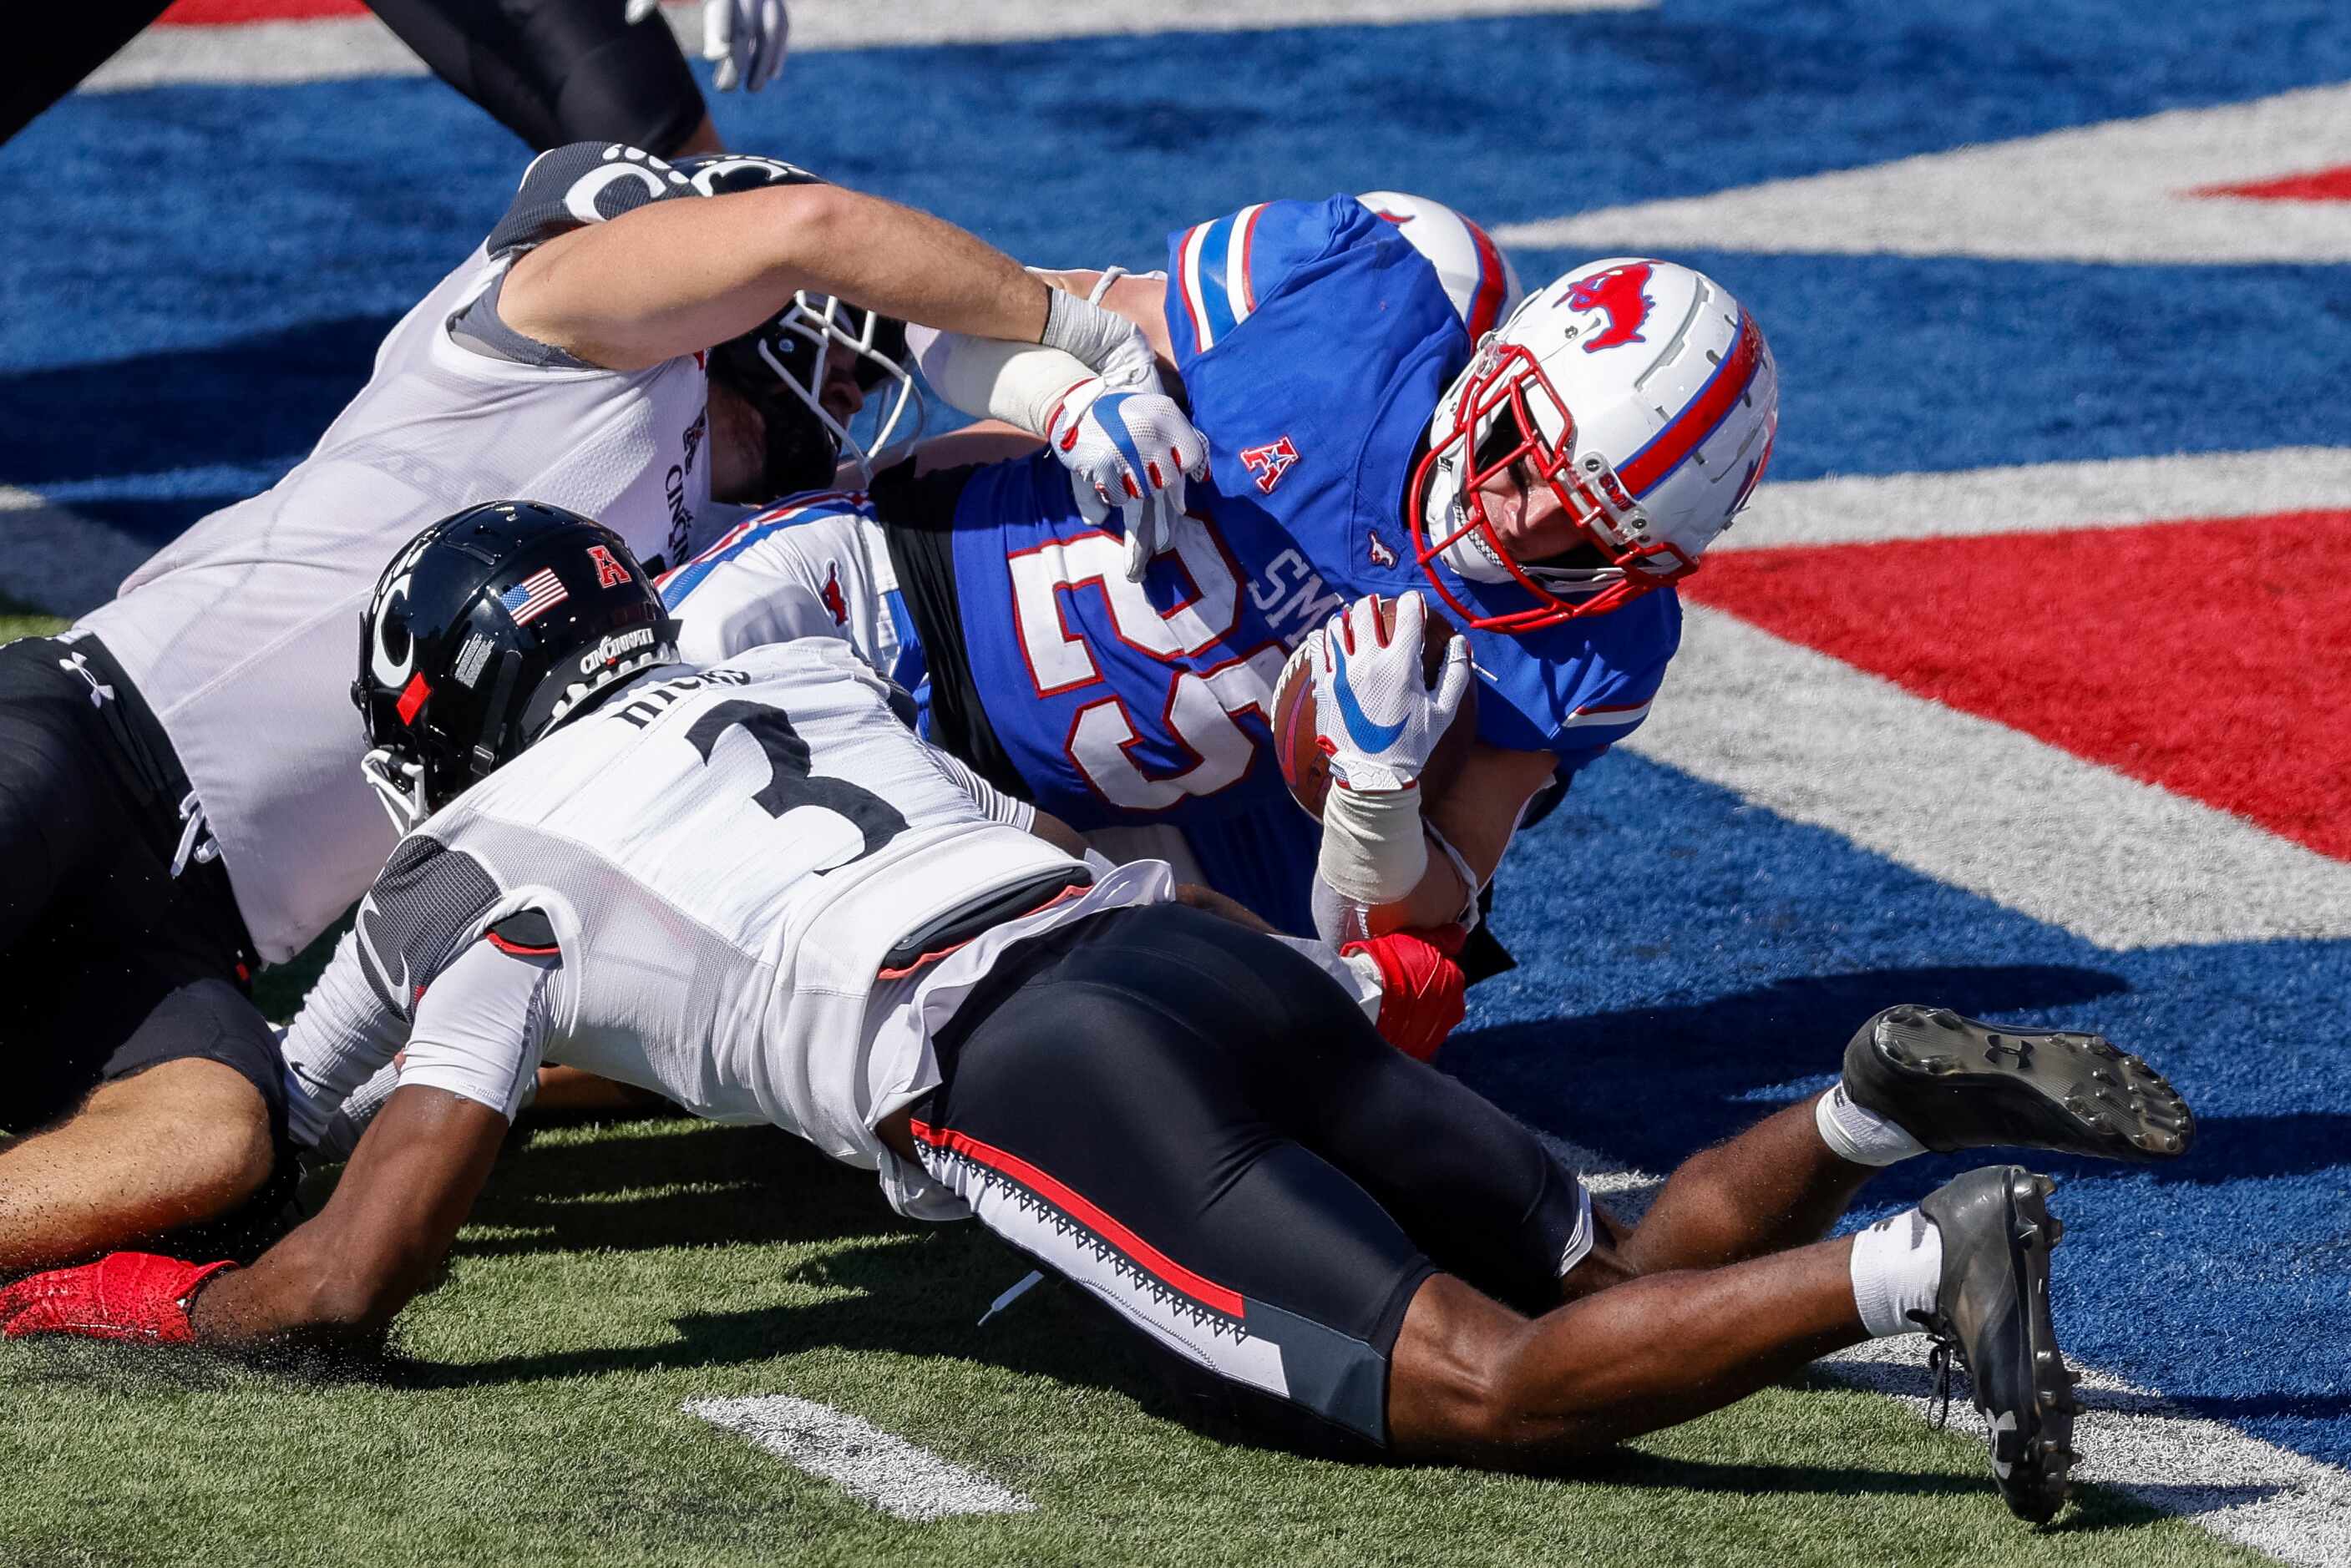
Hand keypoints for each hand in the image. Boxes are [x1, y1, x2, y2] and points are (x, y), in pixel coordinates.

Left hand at [0, 1252, 235, 1343]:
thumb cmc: (177, 1284)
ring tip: (0, 1319)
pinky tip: (17, 1329)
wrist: (187, 1302)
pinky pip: (53, 1321)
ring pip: (42, 1304)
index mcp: (103, 1269)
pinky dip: (31, 1323)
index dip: (33, 1285)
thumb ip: (122, 1275)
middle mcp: (91, 1283)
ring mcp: (90, 1303)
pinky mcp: (93, 1323)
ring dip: (16, 1312)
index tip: (16, 1293)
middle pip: (43, 1288)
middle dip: (14, 1298)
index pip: (57, 1276)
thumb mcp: (145, 1270)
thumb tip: (109, 1283)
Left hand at [626, 0, 788, 91]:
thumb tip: (633, 18)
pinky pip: (782, 24)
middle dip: (738, 60)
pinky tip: (771, 75)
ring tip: (752, 89)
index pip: (723, 4)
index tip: (714, 54)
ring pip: (770, 29)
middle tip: (725, 88)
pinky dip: (778, 49)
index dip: (720, 26)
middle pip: (746, 26)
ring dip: (764, 62)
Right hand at [1045, 378, 1208, 582]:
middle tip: (1133, 461)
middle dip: (1152, 478)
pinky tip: (1102, 470)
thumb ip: (1175, 450)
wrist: (1070, 405)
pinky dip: (1111, 491)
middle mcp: (1150, 430)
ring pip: (1144, 491)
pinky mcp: (1105, 465)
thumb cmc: (1118, 416)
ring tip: (1117, 463)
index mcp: (1166, 413)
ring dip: (1130, 485)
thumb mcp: (1151, 416)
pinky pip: (1119, 498)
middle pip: (1168, 480)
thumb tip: (1182, 505)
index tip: (1166, 464)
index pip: (1192, 456)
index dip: (1181, 466)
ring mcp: (1127, 449)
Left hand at [1308, 593, 1471, 792]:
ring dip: (1347, 618)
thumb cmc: (1412, 744)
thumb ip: (1455, 672)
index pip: (1408, 613)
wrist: (1372, 775)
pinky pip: (1318, 647)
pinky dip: (1324, 637)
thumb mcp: (1443, 711)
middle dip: (1375, 605)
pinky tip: (1331, 637)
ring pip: (1338, 624)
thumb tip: (1462, 642)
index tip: (1414, 605)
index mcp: (1401, 664)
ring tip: (1353, 622)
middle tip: (1379, 609)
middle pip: (1366, 610)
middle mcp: (1369, 661)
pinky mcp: (1323, 684)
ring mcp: (1342, 671)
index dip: (1414, 603)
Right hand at [1342, 925, 1467, 1060]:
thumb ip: (1445, 937)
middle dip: (1426, 994)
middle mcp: (1453, 1010)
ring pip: (1430, 1020)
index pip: (1448, 972)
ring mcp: (1436, 1033)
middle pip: (1442, 998)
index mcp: (1455, 981)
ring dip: (1417, 1014)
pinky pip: (1416, 1039)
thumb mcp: (1420, 939)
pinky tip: (1392, 1024)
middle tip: (1401, 986)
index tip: (1409, 966)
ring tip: (1392, 1005)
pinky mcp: (1418, 1051)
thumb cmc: (1390, 964)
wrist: (1364, 998)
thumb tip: (1459, 933)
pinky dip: (1408, 1032)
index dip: (1427, 968)